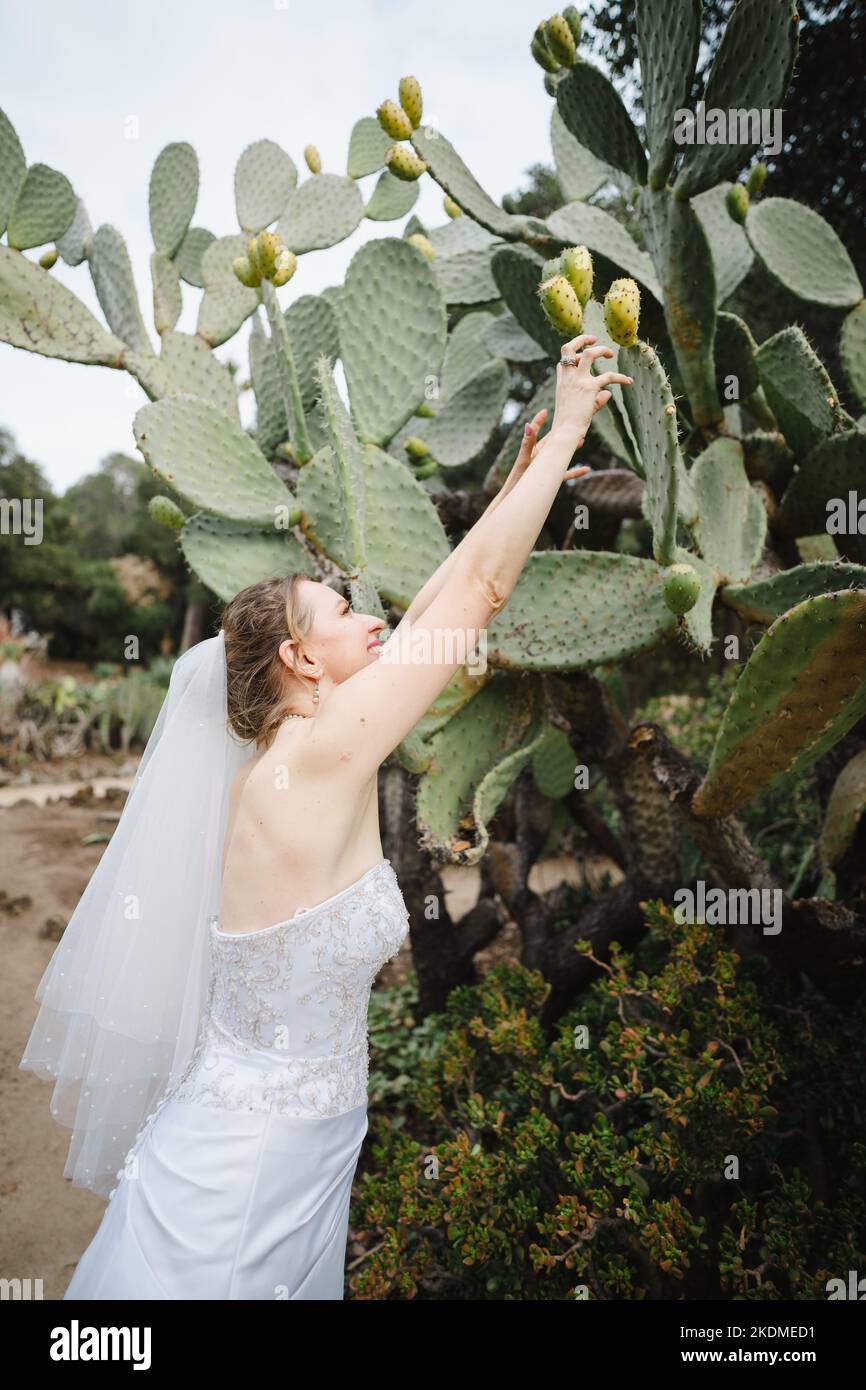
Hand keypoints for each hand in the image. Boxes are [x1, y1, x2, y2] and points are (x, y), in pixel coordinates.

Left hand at [505, 407, 589, 488]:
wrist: (513, 499)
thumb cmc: (517, 480)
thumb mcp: (524, 459)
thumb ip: (528, 443)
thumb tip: (529, 425)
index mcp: (536, 448)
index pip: (542, 430)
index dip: (541, 420)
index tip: (548, 409)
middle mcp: (542, 455)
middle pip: (558, 439)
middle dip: (568, 430)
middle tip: (577, 420)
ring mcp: (547, 466)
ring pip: (563, 454)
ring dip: (572, 447)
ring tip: (583, 439)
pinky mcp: (550, 478)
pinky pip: (565, 473)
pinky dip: (576, 471)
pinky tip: (587, 469)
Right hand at [549, 334, 633, 450]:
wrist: (565, 432)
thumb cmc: (568, 425)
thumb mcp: (579, 409)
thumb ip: (595, 400)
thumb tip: (608, 394)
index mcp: (561, 383)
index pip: (563, 362)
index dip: (572, 357)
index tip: (582, 358)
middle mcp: (568, 378)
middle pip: (568, 348)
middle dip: (582, 339)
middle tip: (593, 339)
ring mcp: (578, 381)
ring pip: (590, 353)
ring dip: (602, 350)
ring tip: (611, 354)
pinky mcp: (590, 388)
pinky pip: (609, 376)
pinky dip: (620, 377)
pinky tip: (628, 381)